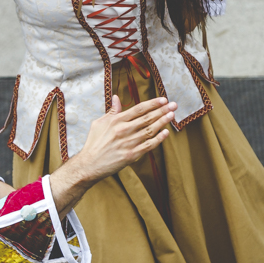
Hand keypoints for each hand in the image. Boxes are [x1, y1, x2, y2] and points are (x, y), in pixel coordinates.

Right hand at [48, 95, 174, 215]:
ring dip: (163, 122)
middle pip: (147, 118)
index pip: (138, 109)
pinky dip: (159, 139)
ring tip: (172, 115)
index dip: (152, 103)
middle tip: (174, 105)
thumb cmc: (93, 143)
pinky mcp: (132, 155)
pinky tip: (166, 132)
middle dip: (162, 110)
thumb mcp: (99, 123)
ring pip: (150, 130)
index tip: (163, 99)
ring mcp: (129, 143)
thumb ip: (111, 111)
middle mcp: (124, 130)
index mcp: (116, 121)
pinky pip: (149, 145)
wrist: (89, 164)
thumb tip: (117, 98)